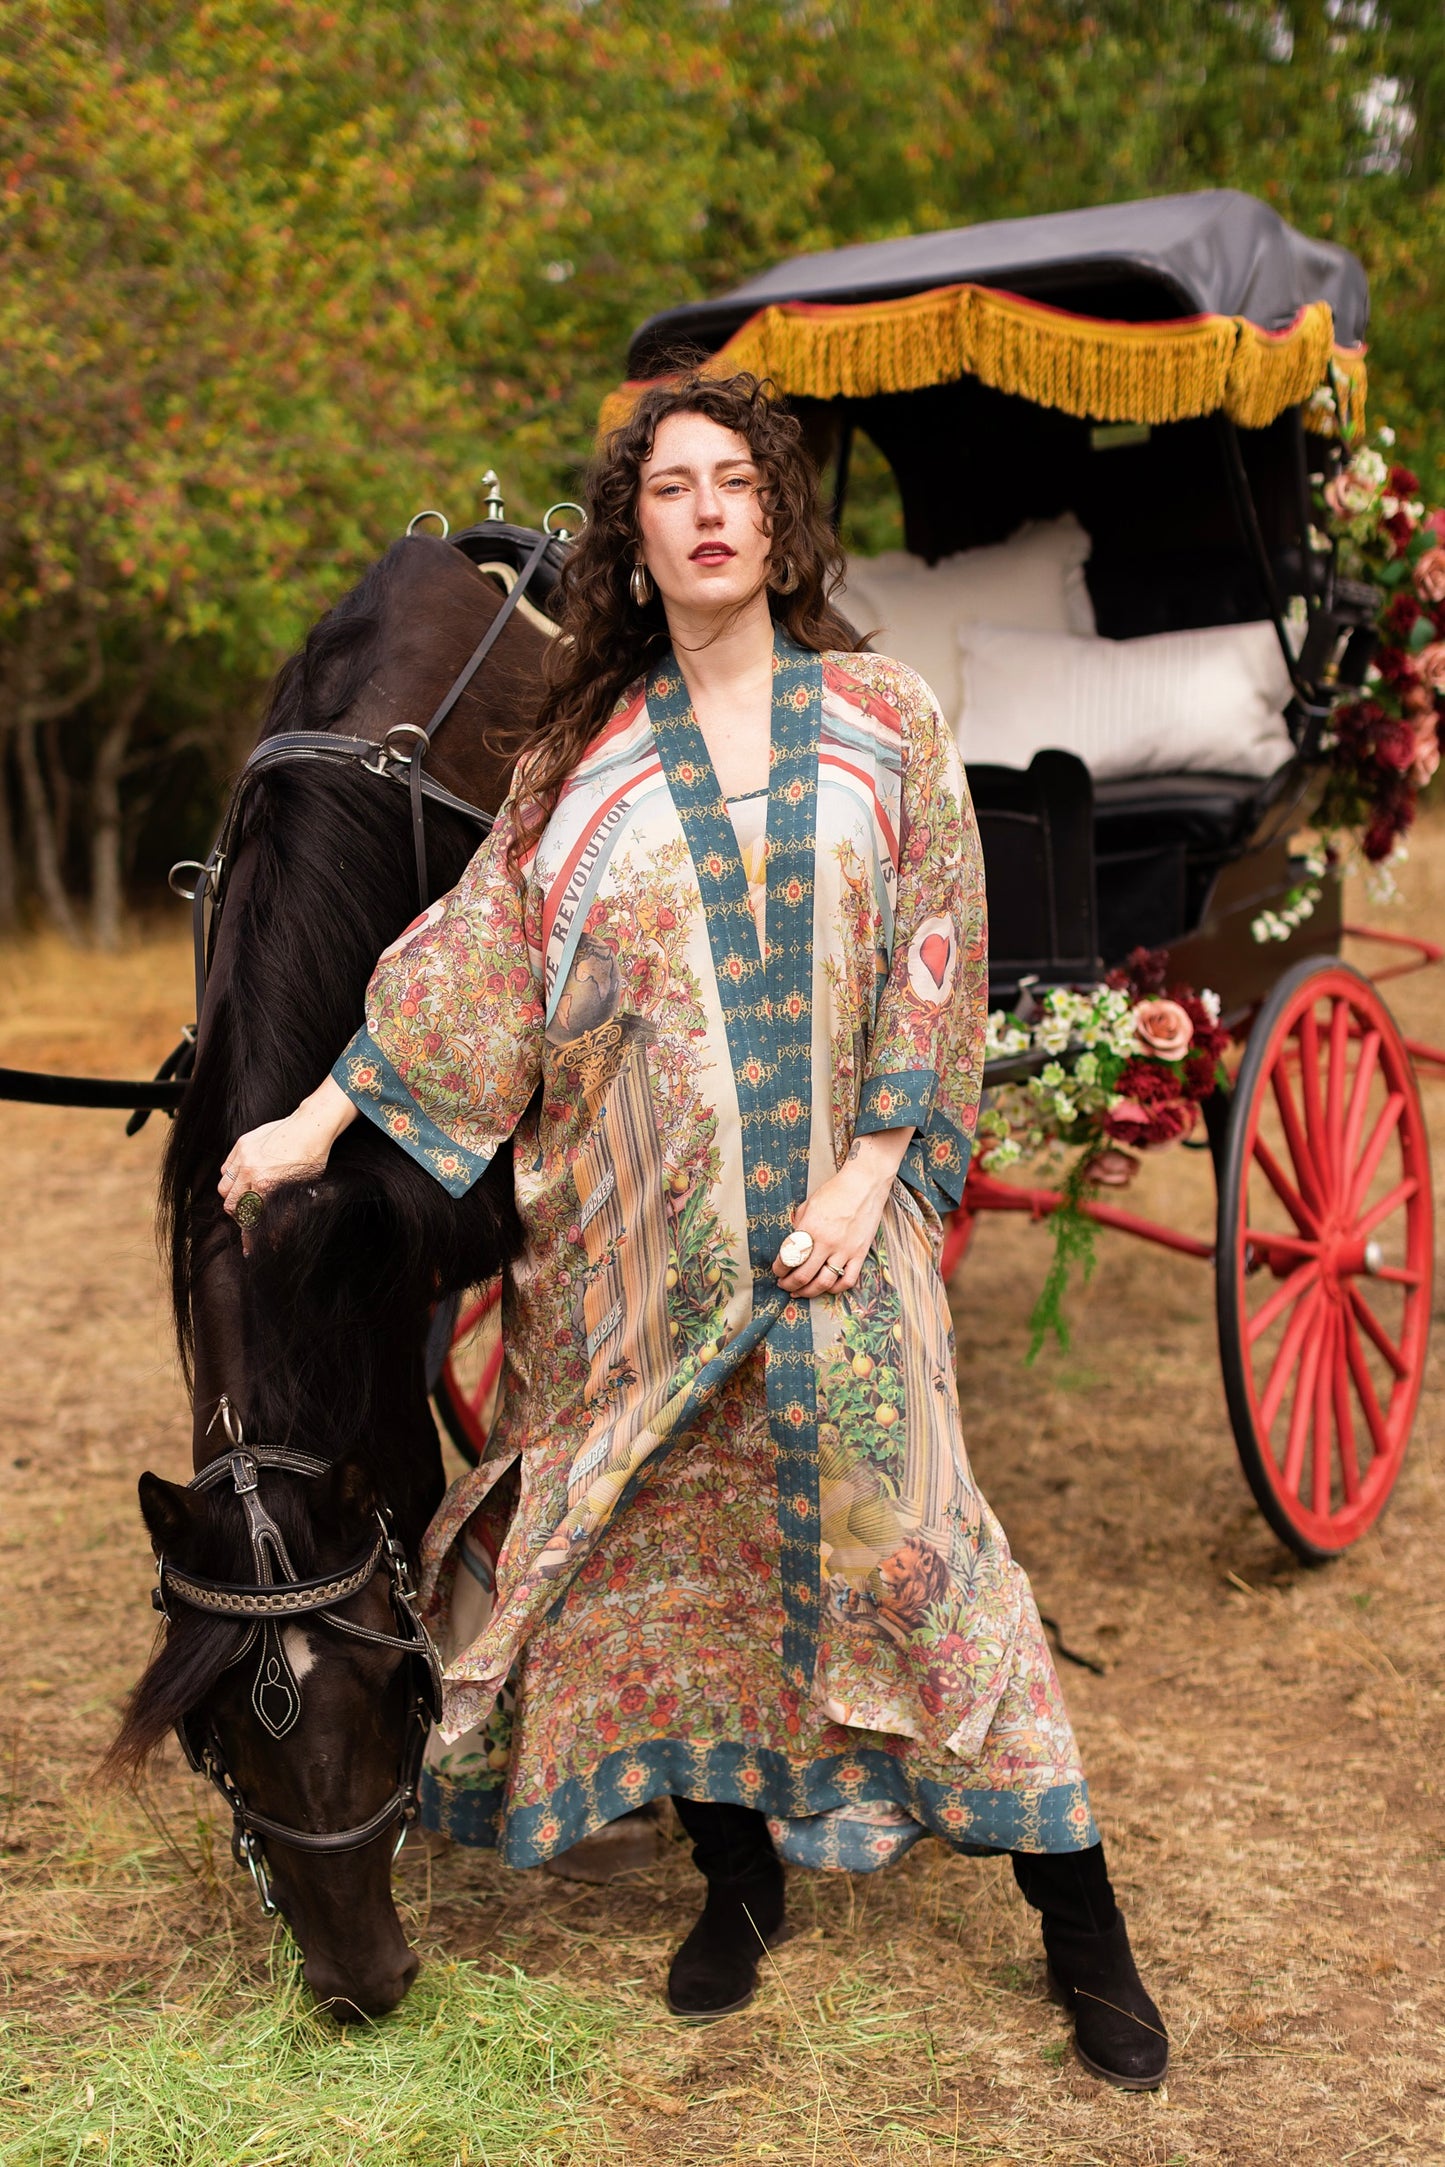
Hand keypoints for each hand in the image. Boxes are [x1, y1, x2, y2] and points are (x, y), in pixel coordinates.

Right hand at [219, 1075, 356, 1229]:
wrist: (312, 1125)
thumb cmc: (313, 1157)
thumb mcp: (303, 1189)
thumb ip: (286, 1210)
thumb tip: (278, 1234)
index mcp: (266, 1184)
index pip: (251, 1218)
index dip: (250, 1237)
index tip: (250, 1248)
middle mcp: (250, 1171)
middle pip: (231, 1205)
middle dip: (239, 1217)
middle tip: (249, 1221)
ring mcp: (243, 1156)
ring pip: (224, 1187)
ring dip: (232, 1198)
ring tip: (245, 1200)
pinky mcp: (242, 1144)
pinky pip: (226, 1168)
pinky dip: (231, 1178)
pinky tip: (243, 1180)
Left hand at [772, 1128, 912, 1297]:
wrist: (864, 1184)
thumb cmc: (834, 1191)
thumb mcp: (808, 1205)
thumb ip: (799, 1226)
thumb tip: (792, 1244)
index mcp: (810, 1228)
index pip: (788, 1258)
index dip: (779, 1268)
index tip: (777, 1270)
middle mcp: (826, 1242)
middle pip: (803, 1275)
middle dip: (789, 1284)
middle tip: (783, 1285)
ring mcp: (845, 1250)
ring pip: (824, 1283)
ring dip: (808, 1292)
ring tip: (800, 1292)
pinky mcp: (860, 1253)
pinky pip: (848, 1280)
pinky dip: (836, 1289)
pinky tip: (827, 1288)